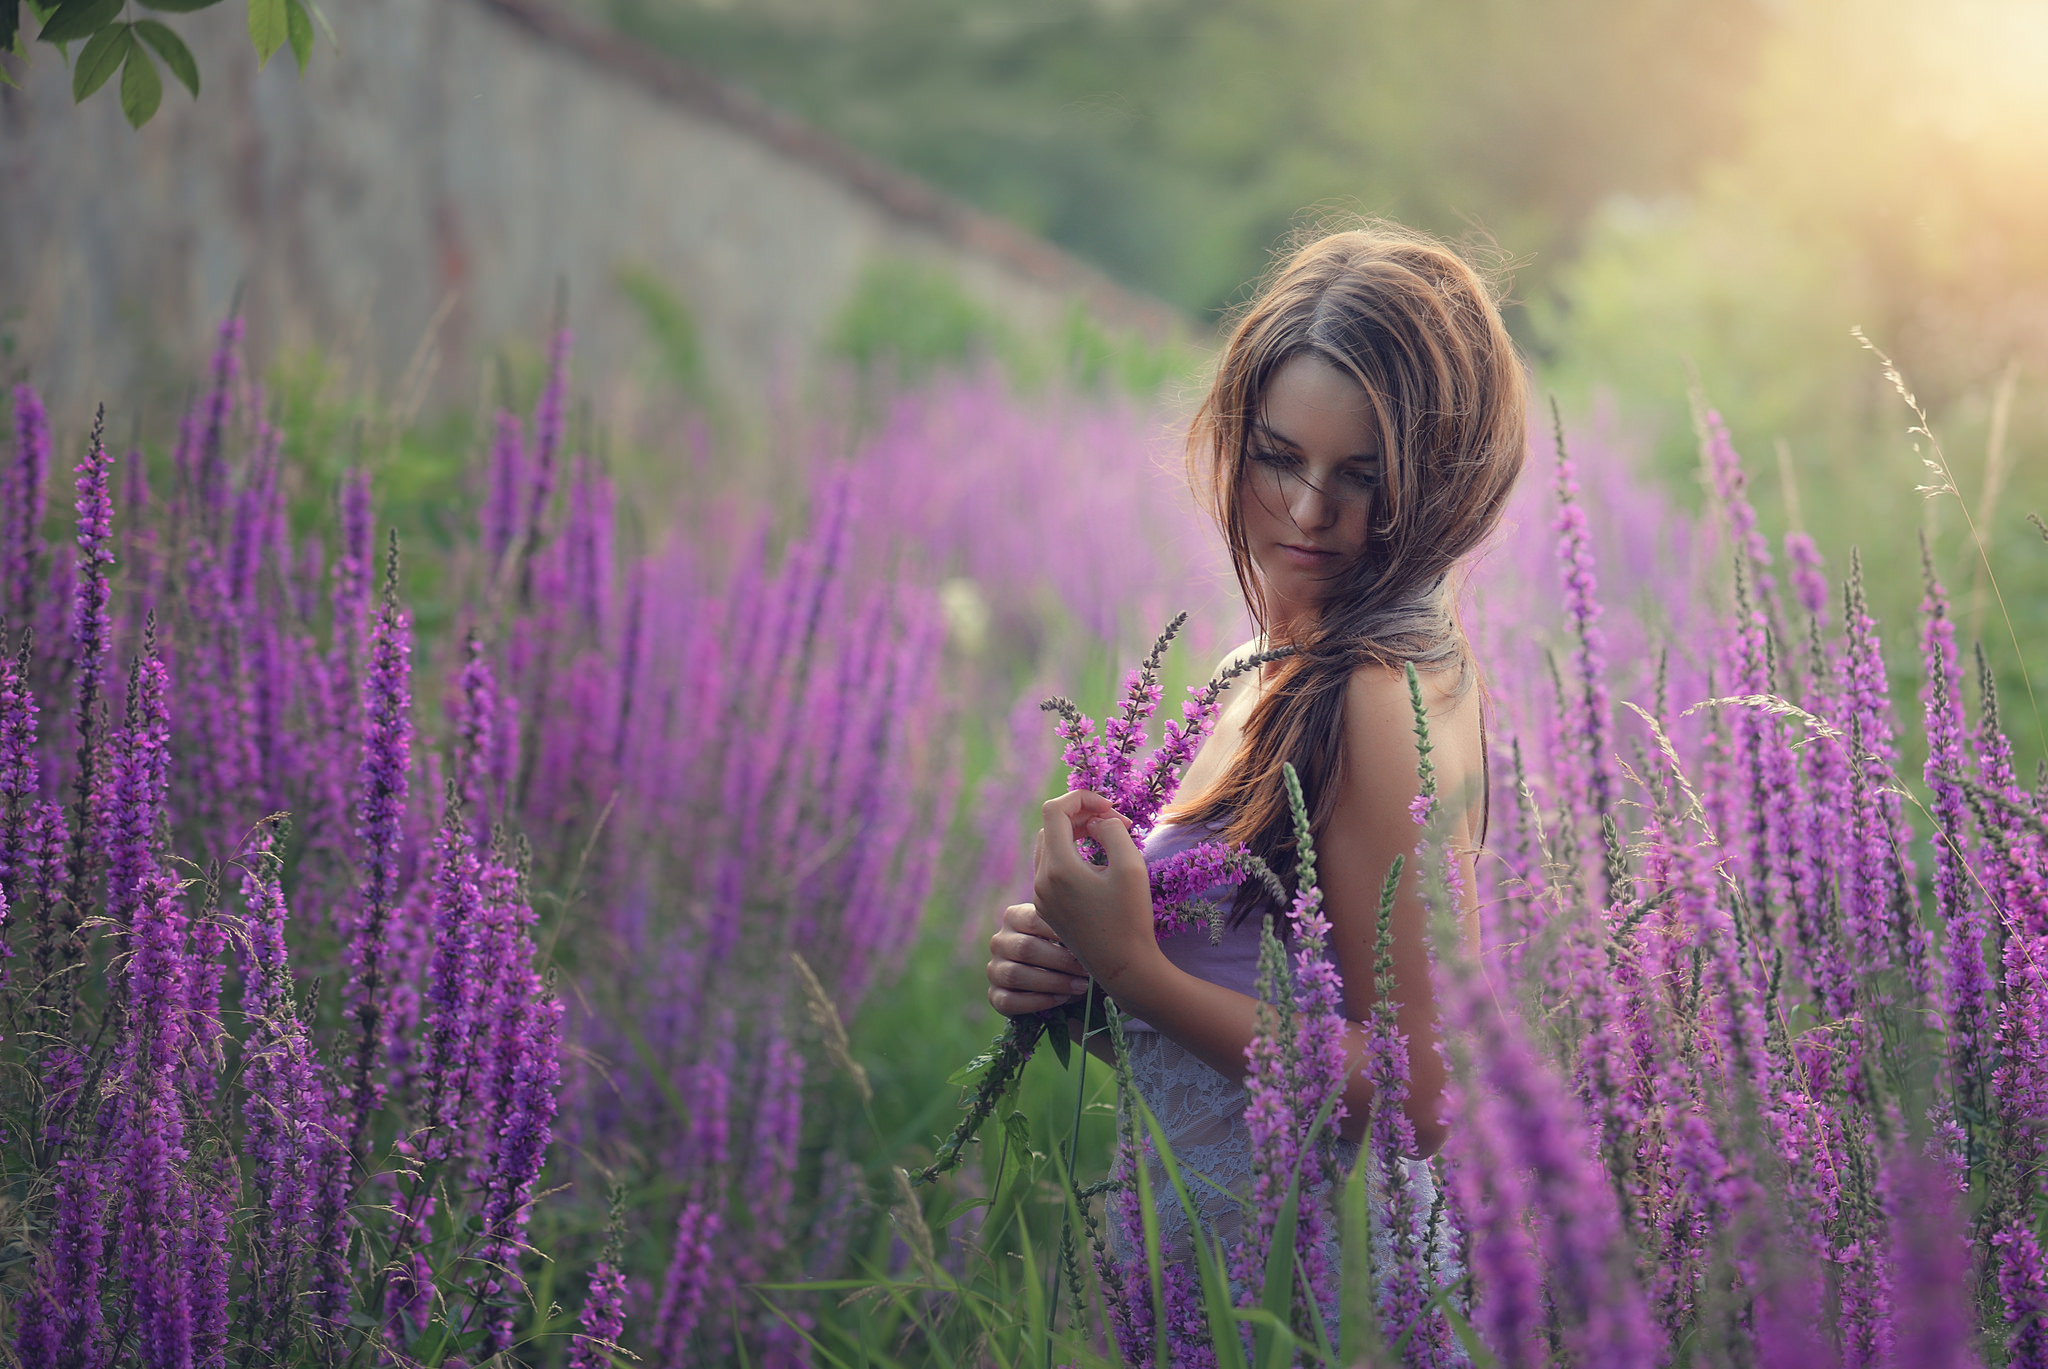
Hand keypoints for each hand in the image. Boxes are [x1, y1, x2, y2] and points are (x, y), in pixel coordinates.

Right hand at [985, 902, 1091, 1017]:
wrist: (1049, 980)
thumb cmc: (1062, 949)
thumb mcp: (1064, 934)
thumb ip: (1070, 929)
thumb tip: (1091, 936)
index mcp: (1014, 917)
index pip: (1034, 920)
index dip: (1060, 932)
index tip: (1084, 943)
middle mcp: (999, 941)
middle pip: (1025, 949)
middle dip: (1060, 962)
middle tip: (1086, 971)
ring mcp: (994, 969)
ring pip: (1015, 975)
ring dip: (1052, 983)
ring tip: (1079, 987)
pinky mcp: (994, 995)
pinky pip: (1010, 1000)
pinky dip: (1038, 1001)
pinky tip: (1061, 999)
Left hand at [1030, 790, 1158, 991]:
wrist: (1123, 968)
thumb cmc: (1131, 918)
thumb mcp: (1131, 866)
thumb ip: (1111, 831)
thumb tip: (1094, 822)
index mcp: (1058, 868)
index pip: (1056, 810)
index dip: (1083, 798)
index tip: (1111, 808)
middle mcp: (1041, 880)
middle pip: (1051, 826)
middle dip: (1082, 815)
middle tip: (1118, 824)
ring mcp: (1040, 896)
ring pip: (1050, 846)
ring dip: (1076, 834)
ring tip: (1110, 839)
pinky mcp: (1047, 908)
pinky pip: (1051, 868)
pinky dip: (1072, 855)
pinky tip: (1098, 865)